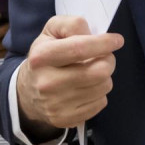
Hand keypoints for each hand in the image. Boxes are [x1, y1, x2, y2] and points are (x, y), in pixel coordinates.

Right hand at [17, 15, 122, 137]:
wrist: (27, 92)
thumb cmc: (45, 55)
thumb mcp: (52, 31)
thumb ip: (72, 25)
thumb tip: (93, 35)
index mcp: (41, 57)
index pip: (80, 49)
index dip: (104, 43)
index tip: (117, 40)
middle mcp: (47, 82)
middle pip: (99, 71)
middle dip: (108, 61)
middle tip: (103, 57)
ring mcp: (55, 104)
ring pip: (103, 87)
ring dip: (104, 77)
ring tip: (92, 72)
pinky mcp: (65, 119)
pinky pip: (100, 103)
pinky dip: (99, 93)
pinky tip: (87, 88)